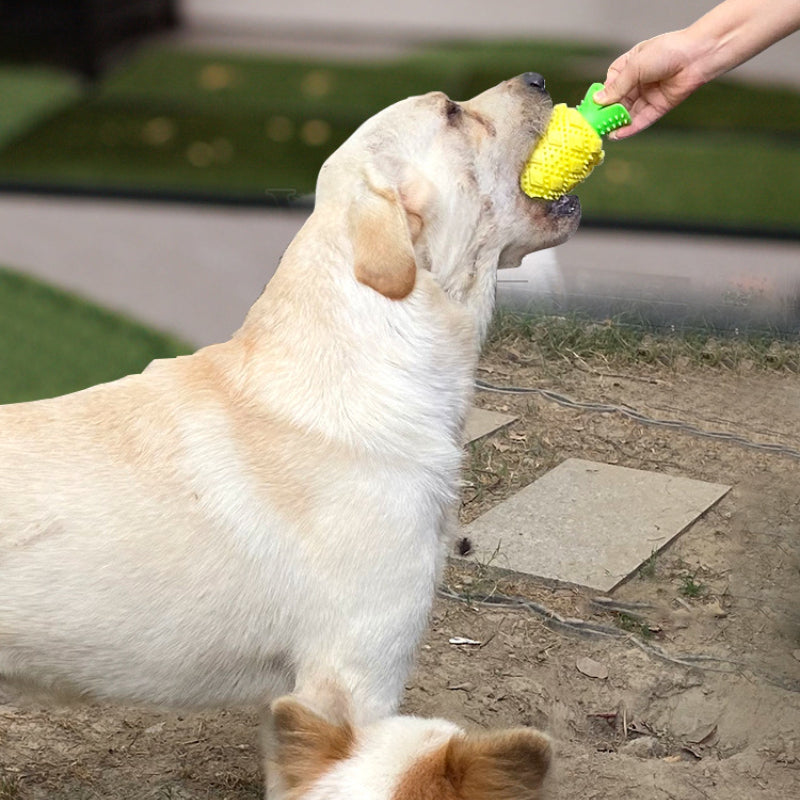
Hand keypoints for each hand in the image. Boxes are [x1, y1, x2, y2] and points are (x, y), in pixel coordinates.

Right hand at [593, 31, 709, 138]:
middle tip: (596, 124)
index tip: (592, 106)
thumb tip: (598, 101)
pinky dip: (630, 128)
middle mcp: (638, 81)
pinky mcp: (659, 107)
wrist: (697, 56)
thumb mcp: (635, 67)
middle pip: (618, 100)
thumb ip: (616, 86)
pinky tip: (618, 135)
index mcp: (630, 65)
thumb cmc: (666, 52)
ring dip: (617, 122)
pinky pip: (642, 120)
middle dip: (608, 112)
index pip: (611, 82)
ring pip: (629, 112)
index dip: (603, 94)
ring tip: (605, 132)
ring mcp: (649, 95)